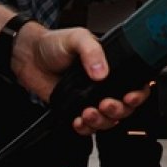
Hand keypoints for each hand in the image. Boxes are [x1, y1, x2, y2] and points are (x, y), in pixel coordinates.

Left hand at [14, 25, 149, 135]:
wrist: (29, 57)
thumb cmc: (54, 43)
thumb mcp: (77, 38)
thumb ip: (92, 51)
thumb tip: (102, 72)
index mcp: (111, 65)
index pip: (134, 83)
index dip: (137, 93)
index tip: (129, 97)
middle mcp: (104, 84)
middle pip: (124, 106)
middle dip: (118, 110)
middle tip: (106, 104)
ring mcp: (90, 98)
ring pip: (108, 120)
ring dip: (101, 121)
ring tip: (88, 113)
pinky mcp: (76, 109)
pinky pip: (88, 127)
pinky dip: (86, 128)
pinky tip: (79, 121)